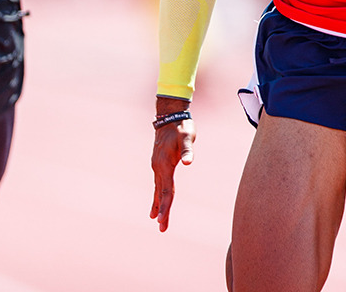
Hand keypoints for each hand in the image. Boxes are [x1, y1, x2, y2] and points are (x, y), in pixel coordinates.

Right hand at [150, 100, 195, 231]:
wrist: (169, 116)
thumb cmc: (181, 127)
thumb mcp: (187, 137)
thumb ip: (188, 150)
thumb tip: (189, 162)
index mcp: (164, 164)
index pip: (167, 190)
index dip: (166, 206)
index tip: (163, 220)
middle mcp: (158, 168)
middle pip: (161, 193)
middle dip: (162, 211)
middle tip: (162, 229)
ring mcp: (157, 166)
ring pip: (158, 189)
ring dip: (158, 205)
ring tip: (156, 220)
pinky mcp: (159, 164)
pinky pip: (159, 183)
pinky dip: (158, 195)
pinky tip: (157, 202)